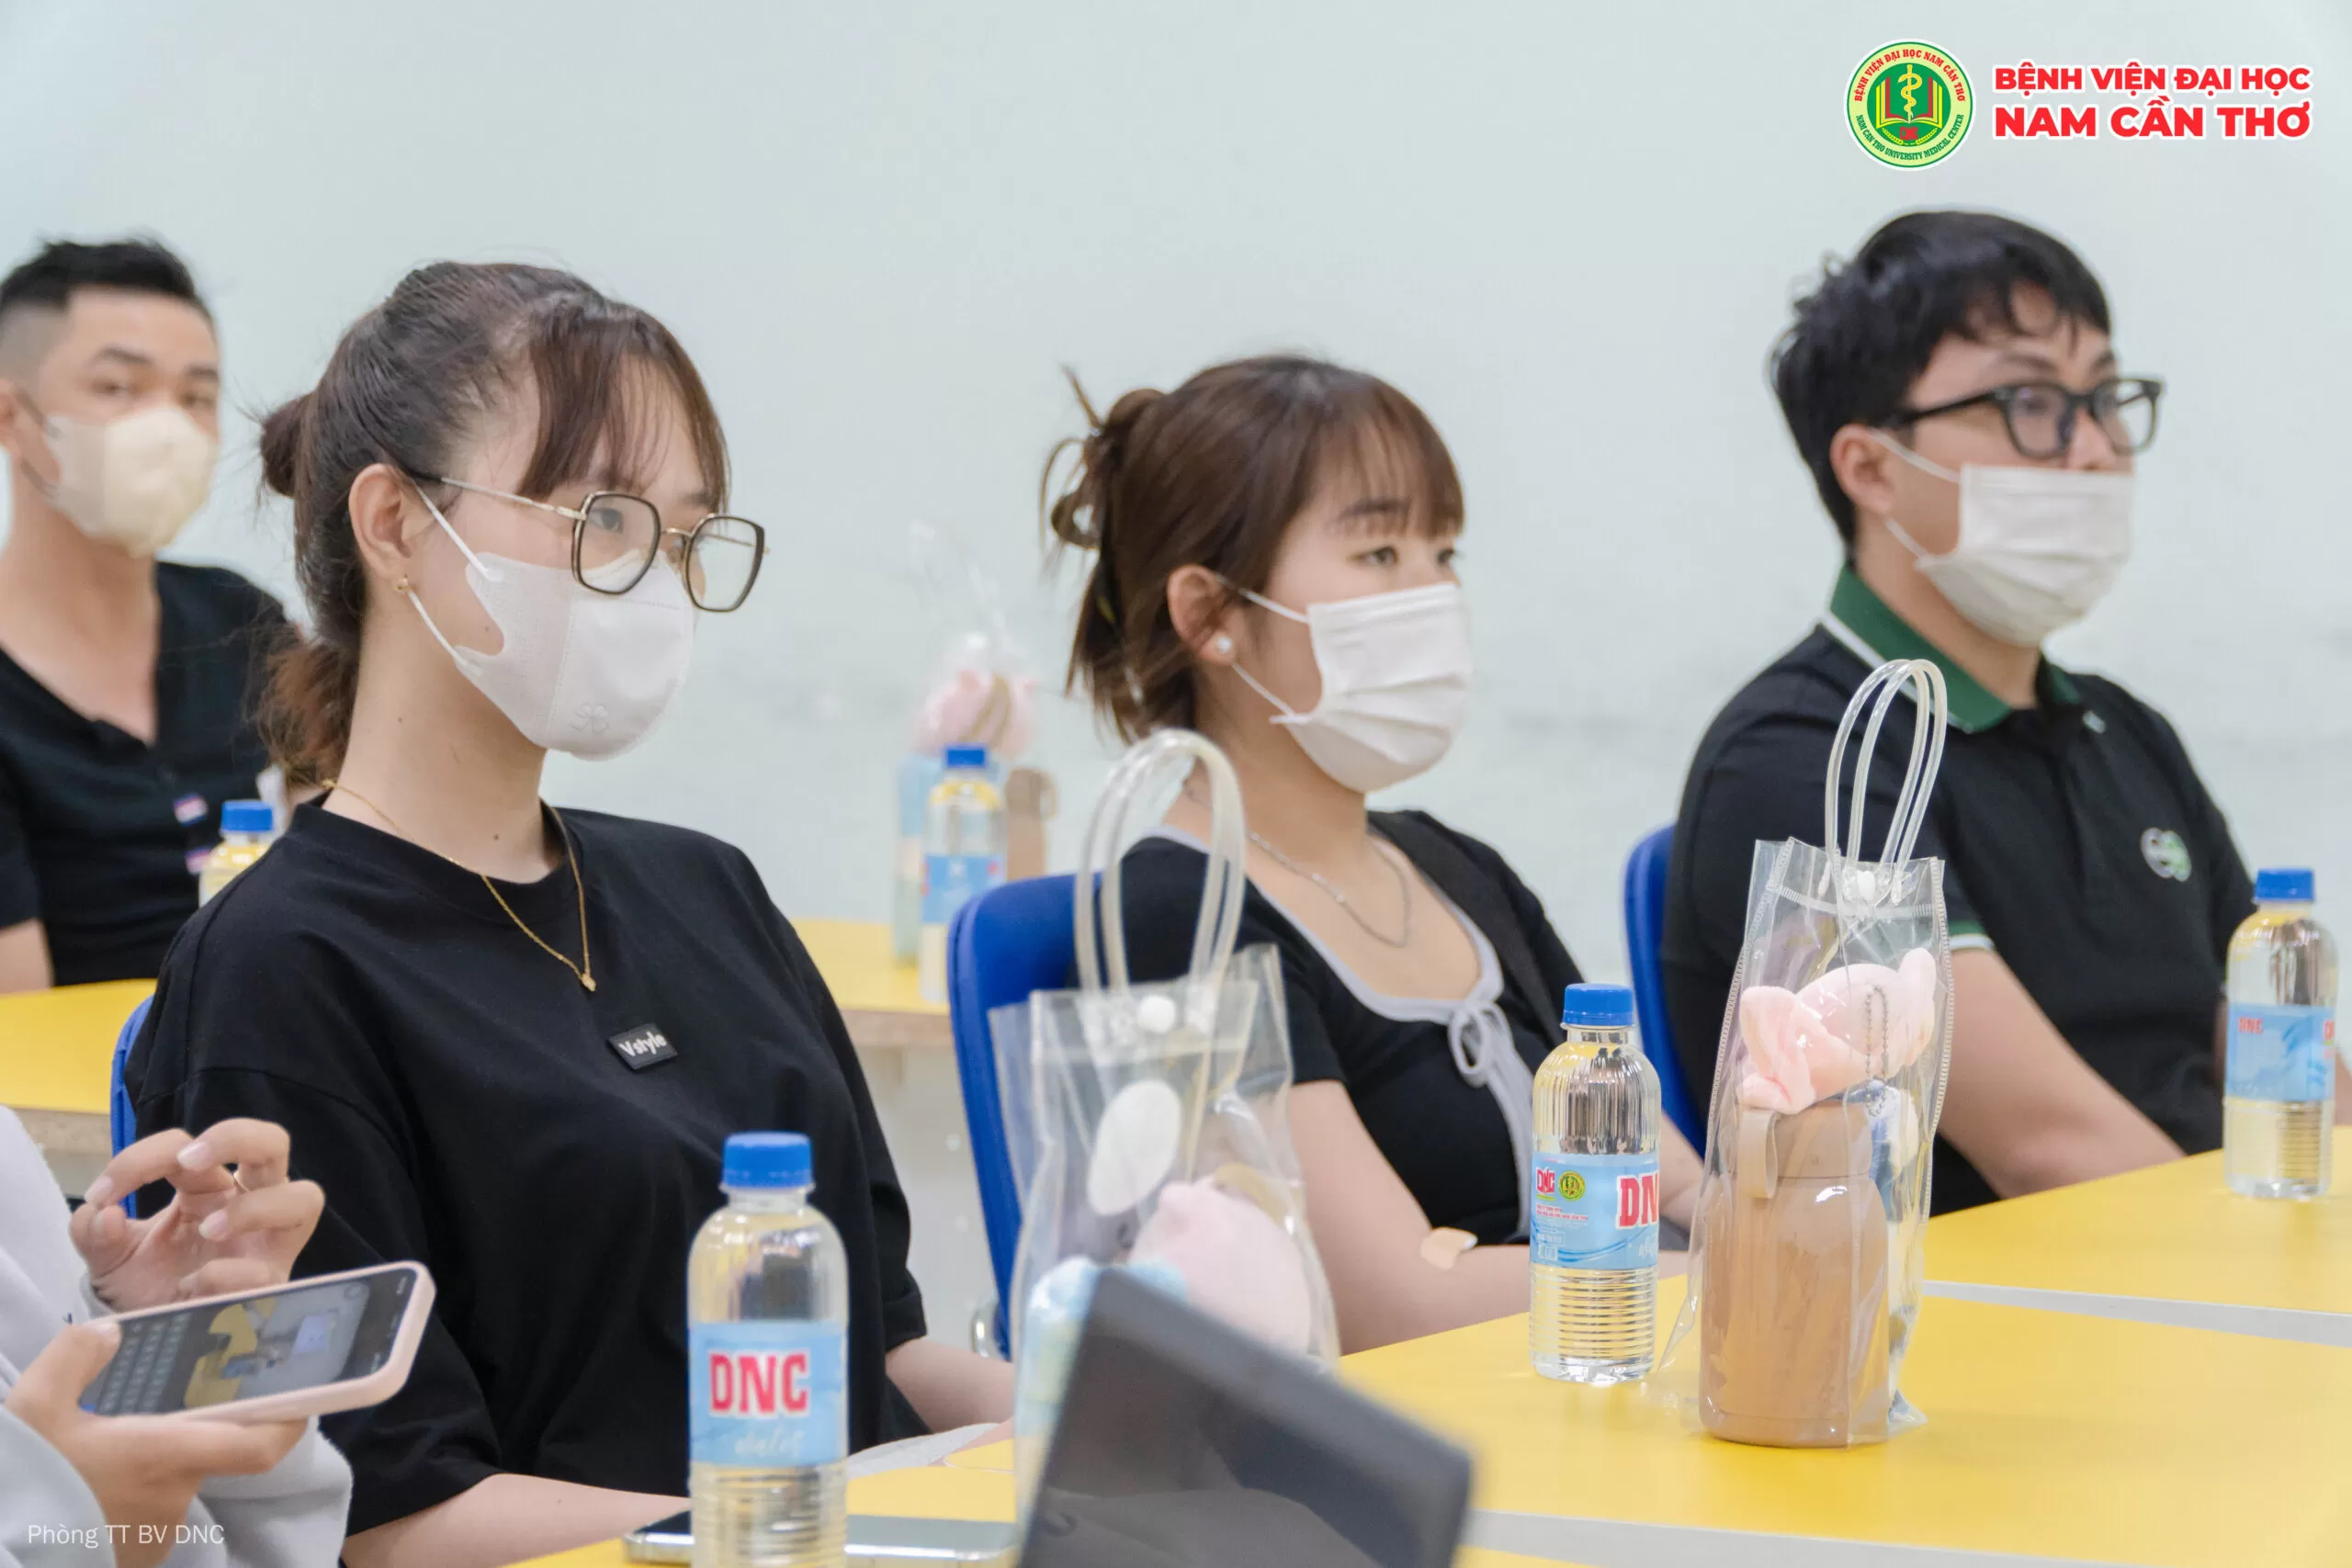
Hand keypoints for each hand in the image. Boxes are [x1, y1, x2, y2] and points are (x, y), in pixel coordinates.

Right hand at [4, 1322, 305, 1567]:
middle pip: (202, 1455)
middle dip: (178, 1433)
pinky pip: (142, 1517)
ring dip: (146, 1469)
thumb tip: (111, 1333)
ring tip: (95, 1453)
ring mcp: (154, 1536)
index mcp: (167, 1455)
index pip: (260, 1445)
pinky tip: (84, 1488)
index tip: (296, 1398)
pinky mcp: (132, 1559)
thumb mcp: (35, 1405)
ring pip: (167, 1486)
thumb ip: (76, 1356)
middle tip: (137, 1416)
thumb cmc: (23, 1481)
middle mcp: (173, 1497)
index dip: (288, 1422)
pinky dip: (125, 1499)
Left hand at [72, 1121, 324, 1310]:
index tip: (102, 1193)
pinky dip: (228, 1273)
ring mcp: (267, 1245)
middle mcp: (247, 1203)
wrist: (153, 1337)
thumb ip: (93, 1231)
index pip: (187, 1146)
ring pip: (304, 1199)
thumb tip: (103, 1212)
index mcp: (206, 1187)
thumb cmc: (144, 1284)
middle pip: (272, 1142)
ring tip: (208, 1230)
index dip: (142, 1159)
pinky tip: (194, 1287)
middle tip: (187, 1161)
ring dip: (254, 1207)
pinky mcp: (270, 1288)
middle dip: (234, 1138)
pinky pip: (266, 1271)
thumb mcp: (108, 1255)